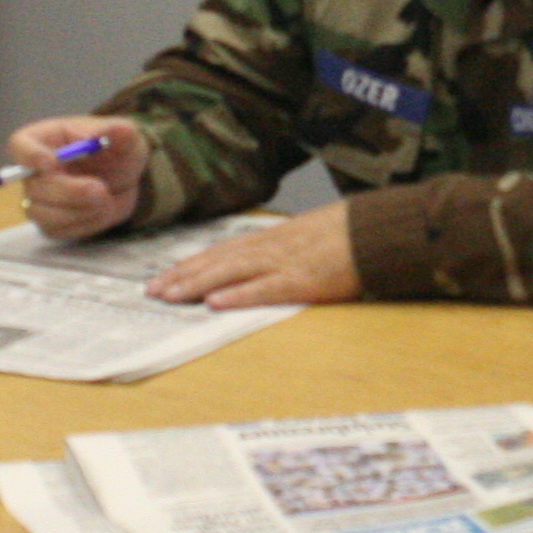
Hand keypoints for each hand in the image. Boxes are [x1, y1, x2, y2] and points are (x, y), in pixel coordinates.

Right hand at [5, 115, 146, 240]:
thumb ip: (121, 132)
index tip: (51, 163)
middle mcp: (33, 171)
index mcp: (43, 139)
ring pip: (43, 213)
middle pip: (33, 186)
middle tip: (100, 190)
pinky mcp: (49, 224)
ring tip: (107, 199)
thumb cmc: (116, 150)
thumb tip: (118, 130)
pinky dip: (85, 224)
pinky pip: (58, 230)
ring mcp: (38, 200)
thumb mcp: (126, 135)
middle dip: (69, 191)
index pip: (20, 145)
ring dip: (79, 210)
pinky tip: (102, 211)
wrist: (125, 179)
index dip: (30, 156)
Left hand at [144, 202, 359, 309]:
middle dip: (183, 276)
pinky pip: (266, 289)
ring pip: (232, 273)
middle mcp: (272, 248)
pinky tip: (215, 303)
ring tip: (170, 296)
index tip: (163, 276)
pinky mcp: (305, 281)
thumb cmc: (349, 232)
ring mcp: (287, 263)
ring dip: (198, 285)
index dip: (190, 264)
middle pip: (218, 261)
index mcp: (272, 238)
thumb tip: (255, 260)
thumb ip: (281, 246)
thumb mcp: (307, 234)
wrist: (381, 228)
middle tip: (152, 291)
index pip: (221, 251)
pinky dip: (239, 295)